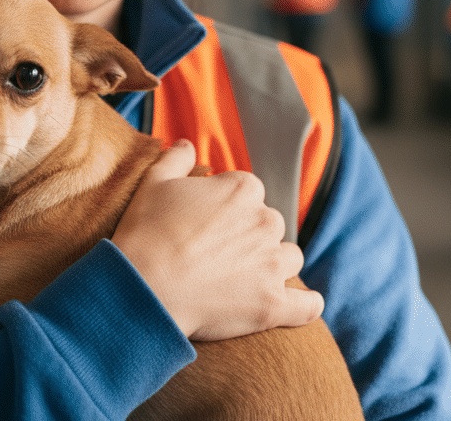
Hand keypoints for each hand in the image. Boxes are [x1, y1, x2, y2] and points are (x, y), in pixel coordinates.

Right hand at [111, 140, 324, 340]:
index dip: (228, 211)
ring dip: (274, 266)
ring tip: (243, 281)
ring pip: (289, 259)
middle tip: (218, 255)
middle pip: (270, 226)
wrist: (142, 286)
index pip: (249, 194)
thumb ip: (177, 158)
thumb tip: (188, 145)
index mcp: (244, 189)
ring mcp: (273, 264)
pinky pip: (308, 306)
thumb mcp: (154, 182)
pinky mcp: (273, 304)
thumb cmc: (145, 232)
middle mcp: (267, 221)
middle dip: (251, 238)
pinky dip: (305, 306)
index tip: (207, 226)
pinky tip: (298, 306)